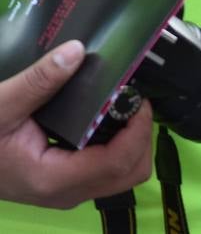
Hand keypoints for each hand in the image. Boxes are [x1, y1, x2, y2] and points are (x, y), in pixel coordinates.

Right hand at [0, 40, 152, 208]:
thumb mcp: (1, 105)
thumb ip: (39, 81)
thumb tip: (76, 52)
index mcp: (52, 179)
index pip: (119, 162)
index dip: (139, 129)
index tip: (138, 98)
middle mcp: (65, 193)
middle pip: (130, 172)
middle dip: (141, 136)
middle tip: (133, 101)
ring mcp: (64, 191)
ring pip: (121, 174)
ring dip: (131, 141)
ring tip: (122, 107)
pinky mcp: (62, 184)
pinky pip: (104, 170)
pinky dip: (116, 146)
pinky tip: (104, 118)